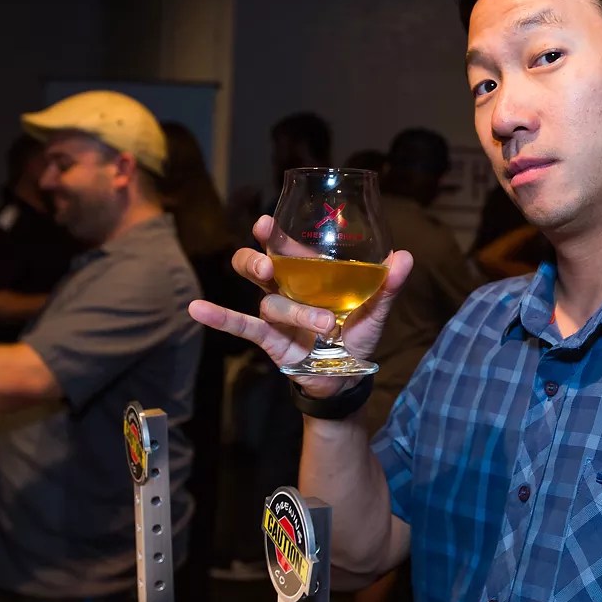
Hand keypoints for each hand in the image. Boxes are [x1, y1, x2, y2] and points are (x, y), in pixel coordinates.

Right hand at [188, 215, 413, 398]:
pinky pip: (242, 326)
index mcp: (310, 277)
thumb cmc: (356, 336)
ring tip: (322, 324)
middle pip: (259, 266)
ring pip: (267, 302)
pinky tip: (197, 309)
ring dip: (295, 312)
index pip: (287, 248)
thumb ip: (387, 285)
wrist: (347, 378)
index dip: (274, 234)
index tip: (263, 222)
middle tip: (271, 266)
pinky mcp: (270, 339)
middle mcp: (287, 290)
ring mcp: (276, 315)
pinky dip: (219, 318)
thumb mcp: (376, 310)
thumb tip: (404, 257)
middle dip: (260, 261)